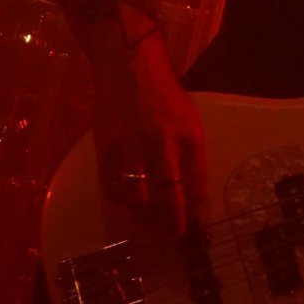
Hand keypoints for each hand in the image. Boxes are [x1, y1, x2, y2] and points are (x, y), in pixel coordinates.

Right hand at [91, 41, 209, 235]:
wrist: (130, 66)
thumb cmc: (165, 96)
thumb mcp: (189, 122)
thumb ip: (191, 157)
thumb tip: (192, 197)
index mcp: (189, 135)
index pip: (196, 184)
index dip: (196, 211)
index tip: (197, 229)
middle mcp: (162, 141)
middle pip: (169, 196)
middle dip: (173, 223)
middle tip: (174, 237)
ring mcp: (132, 144)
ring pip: (139, 196)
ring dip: (145, 217)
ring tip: (150, 225)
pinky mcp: (106, 145)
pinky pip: (112, 185)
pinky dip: (121, 200)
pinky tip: (127, 203)